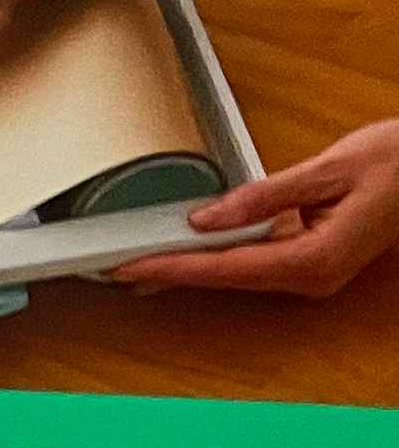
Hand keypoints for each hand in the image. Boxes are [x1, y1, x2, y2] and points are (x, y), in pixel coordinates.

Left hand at [114, 123, 398, 300]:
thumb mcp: (329, 168)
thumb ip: (264, 196)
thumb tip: (208, 218)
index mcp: (313, 260)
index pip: (225, 269)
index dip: (172, 267)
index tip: (131, 267)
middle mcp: (310, 278)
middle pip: (225, 279)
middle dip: (171, 273)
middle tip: (119, 268)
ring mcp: (312, 275)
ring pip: (238, 275)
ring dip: (191, 269)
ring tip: (141, 265)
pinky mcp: (313, 263)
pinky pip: (256, 264)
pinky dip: (220, 259)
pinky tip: (192, 255)